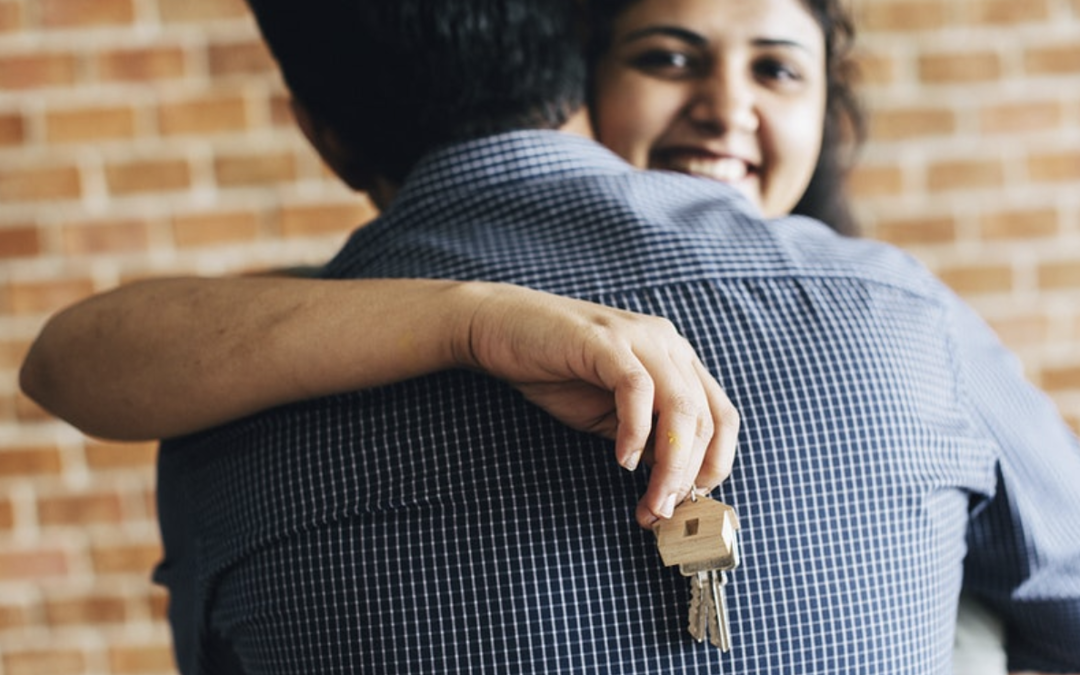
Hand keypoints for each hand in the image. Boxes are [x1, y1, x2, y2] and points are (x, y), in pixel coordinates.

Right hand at [455, 283, 739, 528]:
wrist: (498, 328)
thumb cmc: (553, 372)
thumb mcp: (610, 414)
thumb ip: (647, 437)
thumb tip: (675, 484)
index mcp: (677, 359)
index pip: (722, 416)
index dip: (716, 465)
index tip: (692, 504)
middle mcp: (668, 343)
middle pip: (705, 419)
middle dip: (688, 477)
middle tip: (662, 514)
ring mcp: (639, 337)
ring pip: (681, 408)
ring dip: (670, 465)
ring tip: (651, 502)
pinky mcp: (605, 340)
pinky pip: (638, 390)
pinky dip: (636, 432)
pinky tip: (622, 461)